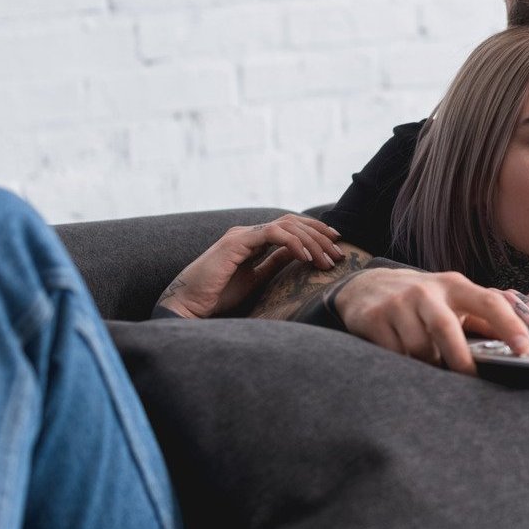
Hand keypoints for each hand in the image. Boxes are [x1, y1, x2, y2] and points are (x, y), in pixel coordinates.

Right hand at [157, 214, 344, 317]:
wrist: (190, 305)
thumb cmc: (218, 295)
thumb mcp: (257, 278)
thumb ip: (275, 262)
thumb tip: (299, 253)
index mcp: (253, 240)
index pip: (291, 228)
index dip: (316, 234)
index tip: (336, 246)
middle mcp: (248, 233)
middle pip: (293, 223)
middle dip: (320, 235)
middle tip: (339, 252)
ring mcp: (241, 235)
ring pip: (286, 226)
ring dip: (312, 241)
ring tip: (327, 259)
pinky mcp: (235, 242)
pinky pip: (272, 234)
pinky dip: (293, 242)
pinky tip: (306, 258)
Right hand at [332, 268, 528, 374]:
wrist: (367, 286)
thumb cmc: (423, 299)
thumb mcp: (454, 300)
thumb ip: (483, 320)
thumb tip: (519, 347)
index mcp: (455, 286)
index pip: (489, 302)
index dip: (509, 325)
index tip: (524, 350)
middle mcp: (426, 291)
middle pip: (446, 328)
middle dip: (460, 360)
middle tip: (471, 380)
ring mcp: (397, 304)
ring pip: (418, 348)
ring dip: (429, 365)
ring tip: (432, 366)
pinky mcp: (373, 318)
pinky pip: (394, 353)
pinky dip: (405, 363)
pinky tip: (407, 361)